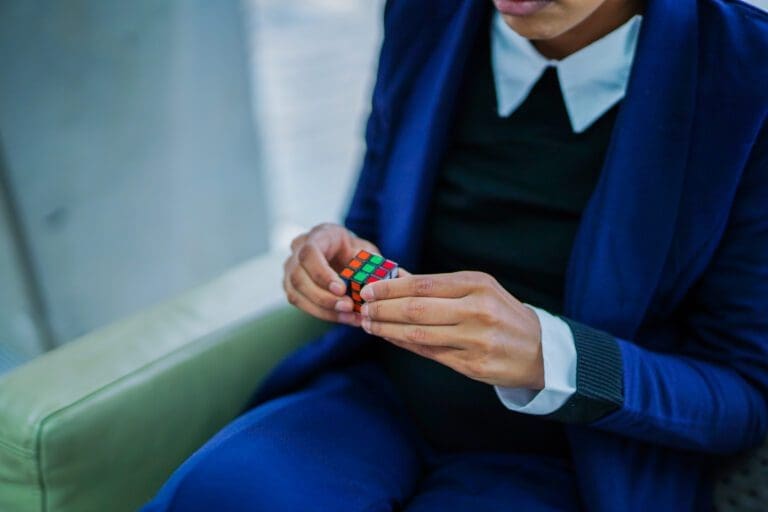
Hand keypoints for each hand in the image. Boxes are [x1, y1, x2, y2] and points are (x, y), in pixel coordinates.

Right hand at [283, 223, 379, 325]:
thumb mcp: (365, 249)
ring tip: (349, 316)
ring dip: (323, 310)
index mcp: (317, 236)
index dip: (322, 274)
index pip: (309, 254)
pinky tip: (344, 318)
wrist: (342, 253)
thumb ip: (367, 258)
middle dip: (323, 297)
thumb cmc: (353, 250)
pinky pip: (301, 304)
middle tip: (347, 306)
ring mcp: (291, 270)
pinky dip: (323, 314)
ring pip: (296, 294)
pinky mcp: (292, 287)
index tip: (341, 289)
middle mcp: (297, 251)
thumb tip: (368, 271)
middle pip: (298, 277)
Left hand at [359, 271, 543, 388]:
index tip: (369, 289)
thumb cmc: (501, 314)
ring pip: (418, 333)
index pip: (423, 284)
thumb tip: (395, 278)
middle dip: (383, 309)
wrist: (540, 350)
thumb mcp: (478, 289)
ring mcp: (475, 340)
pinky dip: (404, 344)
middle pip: (416, 308)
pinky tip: (390, 338)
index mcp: (477, 285)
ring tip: (370, 324)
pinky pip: (429, 353)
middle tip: (363, 308)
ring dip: (387, 329)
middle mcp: (477, 310)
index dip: (390, 287)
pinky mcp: (473, 365)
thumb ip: (439, 286)